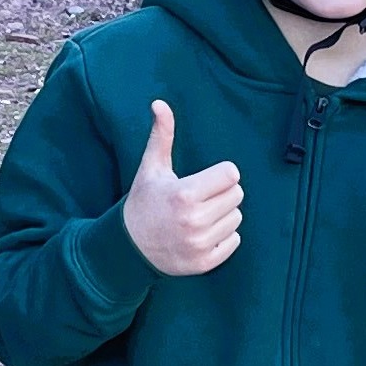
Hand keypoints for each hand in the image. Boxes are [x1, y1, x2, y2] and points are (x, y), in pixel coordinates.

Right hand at [124, 98, 241, 275]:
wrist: (129, 246)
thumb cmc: (144, 202)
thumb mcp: (151, 168)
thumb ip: (161, 135)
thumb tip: (159, 103)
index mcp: (185, 194)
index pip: (231, 175)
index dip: (220, 174)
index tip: (204, 180)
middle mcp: (194, 221)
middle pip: (237, 195)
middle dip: (222, 193)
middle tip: (201, 198)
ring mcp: (200, 244)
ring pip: (237, 218)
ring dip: (223, 215)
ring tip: (199, 216)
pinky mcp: (205, 262)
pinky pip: (234, 241)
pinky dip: (223, 237)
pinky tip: (202, 233)